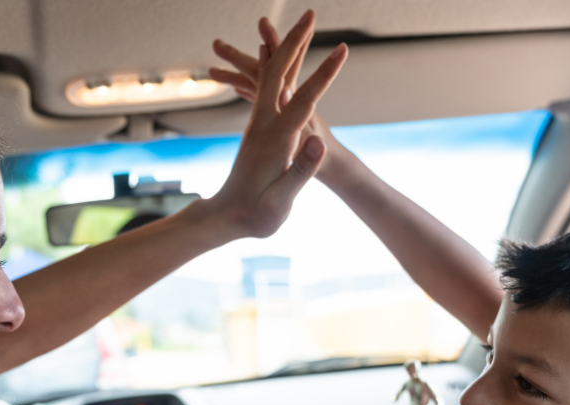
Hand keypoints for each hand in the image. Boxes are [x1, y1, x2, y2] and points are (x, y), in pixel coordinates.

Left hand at [203, 10, 346, 238]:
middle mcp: (262, 124)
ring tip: (299, 24)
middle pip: (277, 72)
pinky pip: (263, 88)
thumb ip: (299, 171)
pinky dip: (272, 66)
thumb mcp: (280, 200)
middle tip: (310, 12)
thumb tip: (318, 142)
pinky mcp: (256, 128)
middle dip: (294, 41)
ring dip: (283, 47)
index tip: (343, 50)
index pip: (303, 99)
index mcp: (274, 140)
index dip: (325, 74)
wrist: (225, 219)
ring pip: (268, 75)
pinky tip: (270, 53)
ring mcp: (257, 124)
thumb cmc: (256, 215)